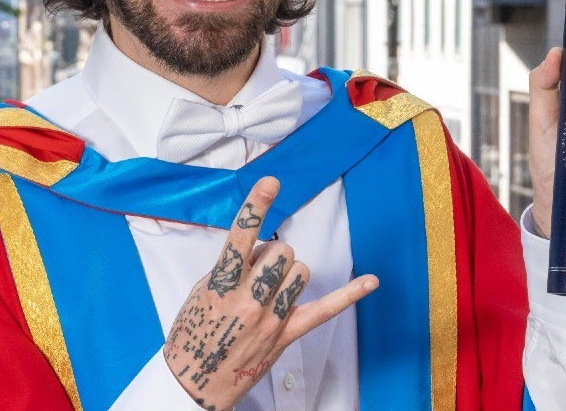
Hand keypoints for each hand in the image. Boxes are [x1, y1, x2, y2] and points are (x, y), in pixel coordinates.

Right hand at [162, 177, 378, 409]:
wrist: (194, 383)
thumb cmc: (194, 333)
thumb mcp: (201, 292)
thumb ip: (230, 267)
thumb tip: (260, 249)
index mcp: (221, 284)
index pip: (240, 236)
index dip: (256, 207)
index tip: (271, 182)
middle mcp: (248, 299)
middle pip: (281, 251)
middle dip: (273, 253)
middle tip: (256, 272)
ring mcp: (271, 319)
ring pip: (301, 272)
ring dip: (288, 272)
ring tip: (270, 288)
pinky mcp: (287, 335)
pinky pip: (325, 310)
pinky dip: (350, 294)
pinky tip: (371, 281)